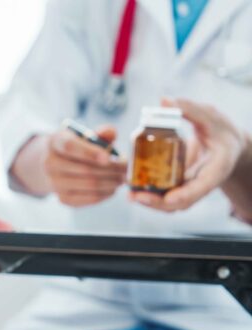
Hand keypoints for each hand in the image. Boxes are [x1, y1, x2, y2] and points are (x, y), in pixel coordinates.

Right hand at [33, 126, 127, 206]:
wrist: (54, 165)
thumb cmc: (76, 148)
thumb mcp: (84, 135)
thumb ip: (100, 133)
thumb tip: (111, 133)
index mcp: (56, 142)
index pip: (70, 147)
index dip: (90, 152)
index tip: (108, 157)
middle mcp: (50, 163)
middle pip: (85, 169)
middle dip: (112, 169)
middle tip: (126, 168)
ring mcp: (54, 183)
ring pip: (89, 184)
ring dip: (111, 182)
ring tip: (122, 178)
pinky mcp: (62, 198)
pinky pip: (88, 199)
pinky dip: (105, 194)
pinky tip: (112, 188)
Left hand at [131, 98, 245, 211]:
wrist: (226, 144)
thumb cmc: (220, 129)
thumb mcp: (210, 116)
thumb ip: (189, 109)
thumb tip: (163, 100)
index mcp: (217, 168)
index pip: (203, 186)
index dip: (186, 194)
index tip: (169, 199)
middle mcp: (203, 182)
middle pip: (182, 202)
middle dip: (158, 203)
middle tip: (135, 196)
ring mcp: (190, 187)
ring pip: (171, 203)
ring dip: (150, 202)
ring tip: (130, 194)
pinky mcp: (179, 186)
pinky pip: (164, 195)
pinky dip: (149, 193)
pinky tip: (132, 186)